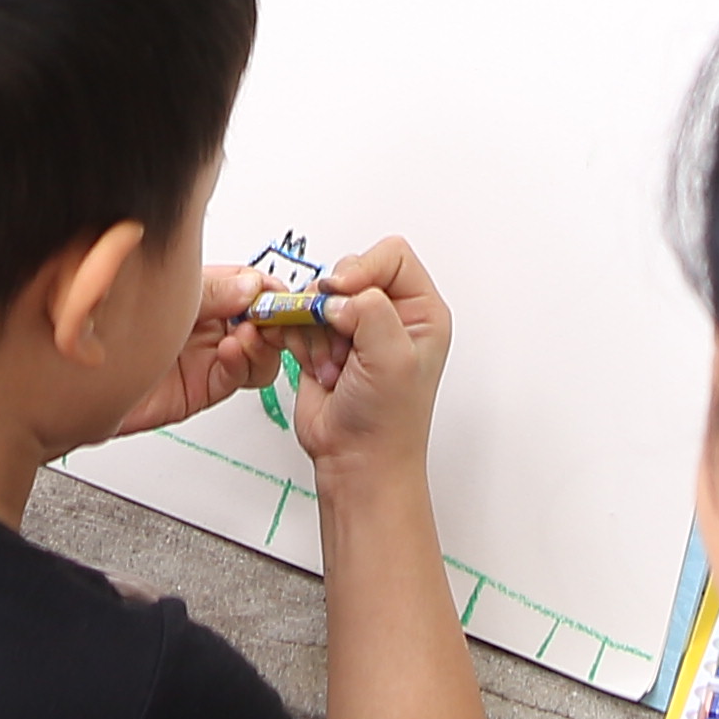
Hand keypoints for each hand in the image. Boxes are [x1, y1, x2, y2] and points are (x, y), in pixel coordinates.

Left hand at [109, 260, 290, 437]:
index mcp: (202, 291)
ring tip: (246, 335)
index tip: (283, 294)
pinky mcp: (200, 388)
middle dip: (273, 319)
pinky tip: (231, 352)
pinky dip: (242, 364)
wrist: (75, 372)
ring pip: (257, 352)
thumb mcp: (168, 294)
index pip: (251, 287)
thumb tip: (253, 286)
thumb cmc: (107, 322)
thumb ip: (212, 292)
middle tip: (274, 317)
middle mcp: (207, 323)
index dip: (270, 291)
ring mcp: (206, 356)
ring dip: (261, 343)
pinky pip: (236, 377)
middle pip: (261, 320)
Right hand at [281, 237, 453, 486]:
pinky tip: (318, 370)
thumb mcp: (394, 358)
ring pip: (317, 297)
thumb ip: (371, 309)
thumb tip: (337, 294)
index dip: (363, 268)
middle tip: (344, 345)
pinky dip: (299, 341)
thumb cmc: (388, 423)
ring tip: (335, 367)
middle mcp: (389, 315)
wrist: (355, 462)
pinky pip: (297, 319)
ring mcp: (354, 328)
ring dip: (316, 331)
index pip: (391, 256)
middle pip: (347, 273)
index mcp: (420, 311)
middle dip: (334, 309)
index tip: (344, 293)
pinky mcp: (323, 342)